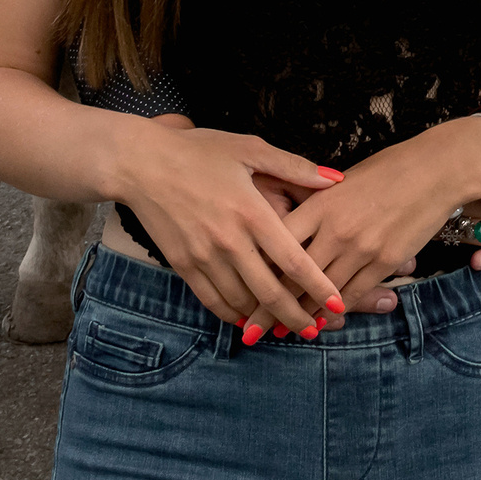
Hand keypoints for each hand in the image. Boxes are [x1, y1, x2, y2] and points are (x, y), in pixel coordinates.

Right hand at [115, 125, 348, 336]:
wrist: (141, 164)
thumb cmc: (199, 151)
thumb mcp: (250, 149)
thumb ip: (295, 167)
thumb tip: (335, 180)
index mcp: (252, 212)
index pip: (294, 261)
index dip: (318, 286)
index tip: (338, 303)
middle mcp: (230, 241)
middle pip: (270, 292)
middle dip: (296, 317)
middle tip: (315, 330)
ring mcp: (204, 257)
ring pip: (242, 302)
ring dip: (266, 320)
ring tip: (286, 328)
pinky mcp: (183, 265)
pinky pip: (212, 300)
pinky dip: (232, 315)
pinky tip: (246, 320)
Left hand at [256, 119, 480, 339]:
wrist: (434, 170)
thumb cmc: (387, 169)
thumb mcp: (342, 181)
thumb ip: (316, 205)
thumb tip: (289, 225)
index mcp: (320, 203)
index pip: (278, 244)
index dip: (257, 272)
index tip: (241, 289)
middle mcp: (336, 229)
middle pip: (293, 276)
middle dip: (270, 308)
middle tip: (251, 331)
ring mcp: (361, 248)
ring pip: (321, 292)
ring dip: (300, 316)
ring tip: (282, 333)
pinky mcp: (384, 262)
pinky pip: (351, 294)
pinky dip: (334, 311)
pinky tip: (321, 322)